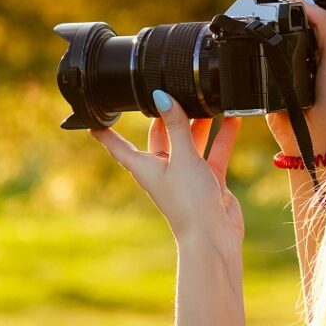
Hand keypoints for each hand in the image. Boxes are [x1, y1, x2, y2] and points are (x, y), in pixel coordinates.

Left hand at [91, 90, 243, 248]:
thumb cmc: (189, 202)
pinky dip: (222, 136)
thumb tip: (163, 97)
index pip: (119, 147)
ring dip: (199, 122)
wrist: (214, 235)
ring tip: (206, 97)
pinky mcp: (208, 178)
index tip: (93, 119)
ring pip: (190, 140)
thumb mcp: (182, 158)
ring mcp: (187, 173)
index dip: (106, 134)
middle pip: (161, 135)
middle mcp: (164, 169)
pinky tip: (232, 118)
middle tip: (170, 89)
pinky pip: (214, 151)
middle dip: (167, 115)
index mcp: (145, 167)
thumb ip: (177, 126)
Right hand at [266, 0, 325, 155]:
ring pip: (268, 46)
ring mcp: (281, 73)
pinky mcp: (265, 87)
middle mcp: (300, 61)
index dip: (298, 9)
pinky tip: (254, 49)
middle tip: (268, 11)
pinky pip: (255, 67)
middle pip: (284, 31)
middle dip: (277, 21)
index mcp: (320, 52)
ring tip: (262, 28)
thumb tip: (305, 0)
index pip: (306, 22)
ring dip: (264, 38)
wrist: (317, 140)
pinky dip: (254, 57)